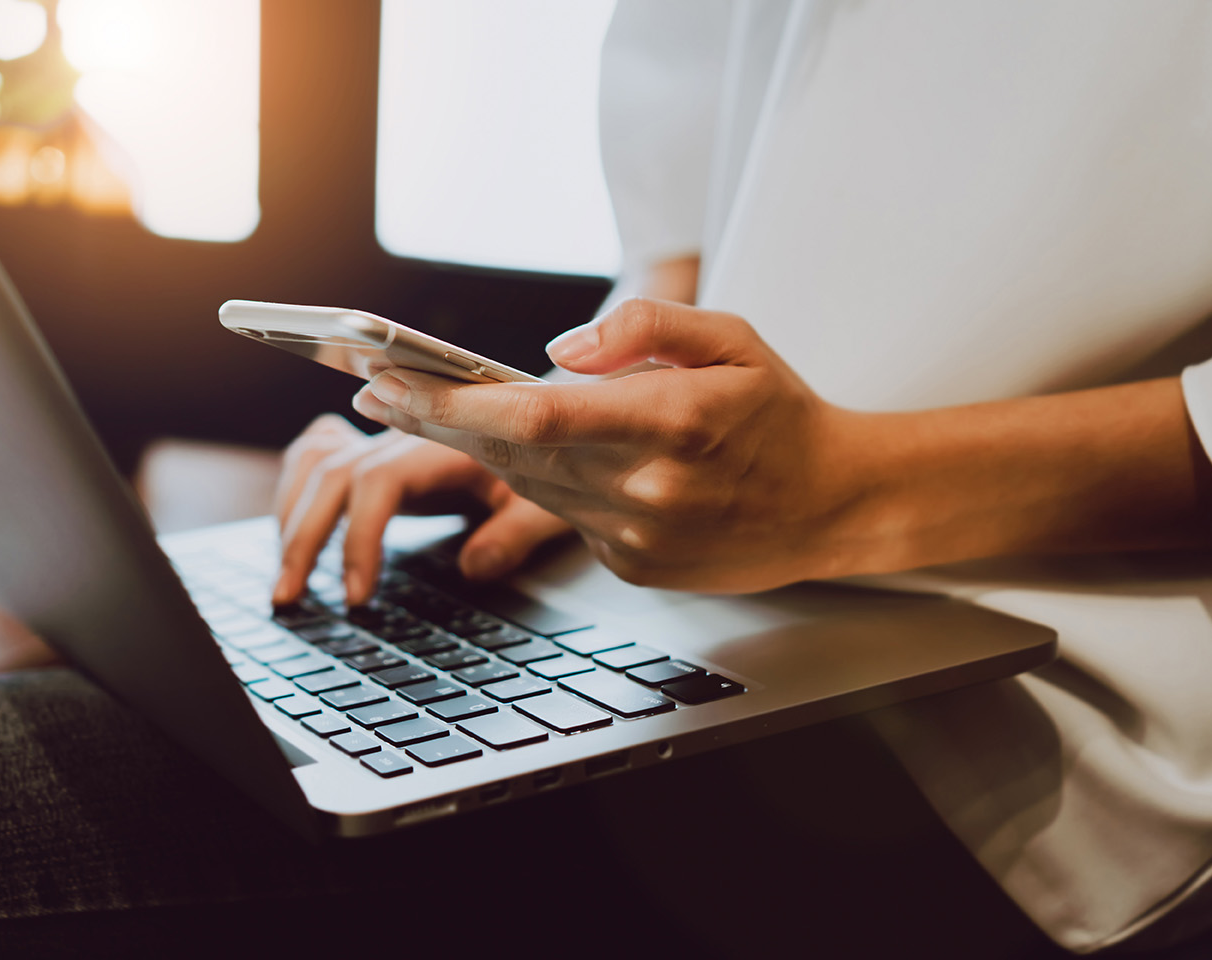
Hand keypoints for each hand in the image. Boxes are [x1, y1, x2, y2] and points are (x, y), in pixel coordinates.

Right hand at [272, 414, 571, 605]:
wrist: (549, 426)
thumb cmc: (551, 465)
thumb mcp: (546, 503)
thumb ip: (514, 534)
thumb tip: (474, 568)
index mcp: (443, 446)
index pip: (379, 480)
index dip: (359, 535)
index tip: (355, 593)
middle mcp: (405, 436)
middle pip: (334, 476)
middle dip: (303, 538)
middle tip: (290, 598)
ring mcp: (386, 439)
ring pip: (317, 465)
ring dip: (290, 519)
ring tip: (284, 580)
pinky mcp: (377, 447)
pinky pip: (320, 452)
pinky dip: (297, 486)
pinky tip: (289, 524)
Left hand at [352, 299, 867, 591]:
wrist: (831, 504)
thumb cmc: (781, 415)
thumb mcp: (731, 338)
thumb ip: (644, 326)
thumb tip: (555, 354)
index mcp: (672, 421)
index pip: (533, 417)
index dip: (450, 404)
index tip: (392, 383)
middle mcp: (649, 489)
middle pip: (511, 456)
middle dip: (436, 421)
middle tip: (379, 391)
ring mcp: (638, 538)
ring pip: (528, 488)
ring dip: (476, 451)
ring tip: (428, 411)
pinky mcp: (633, 567)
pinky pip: (564, 517)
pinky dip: (540, 483)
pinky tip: (530, 455)